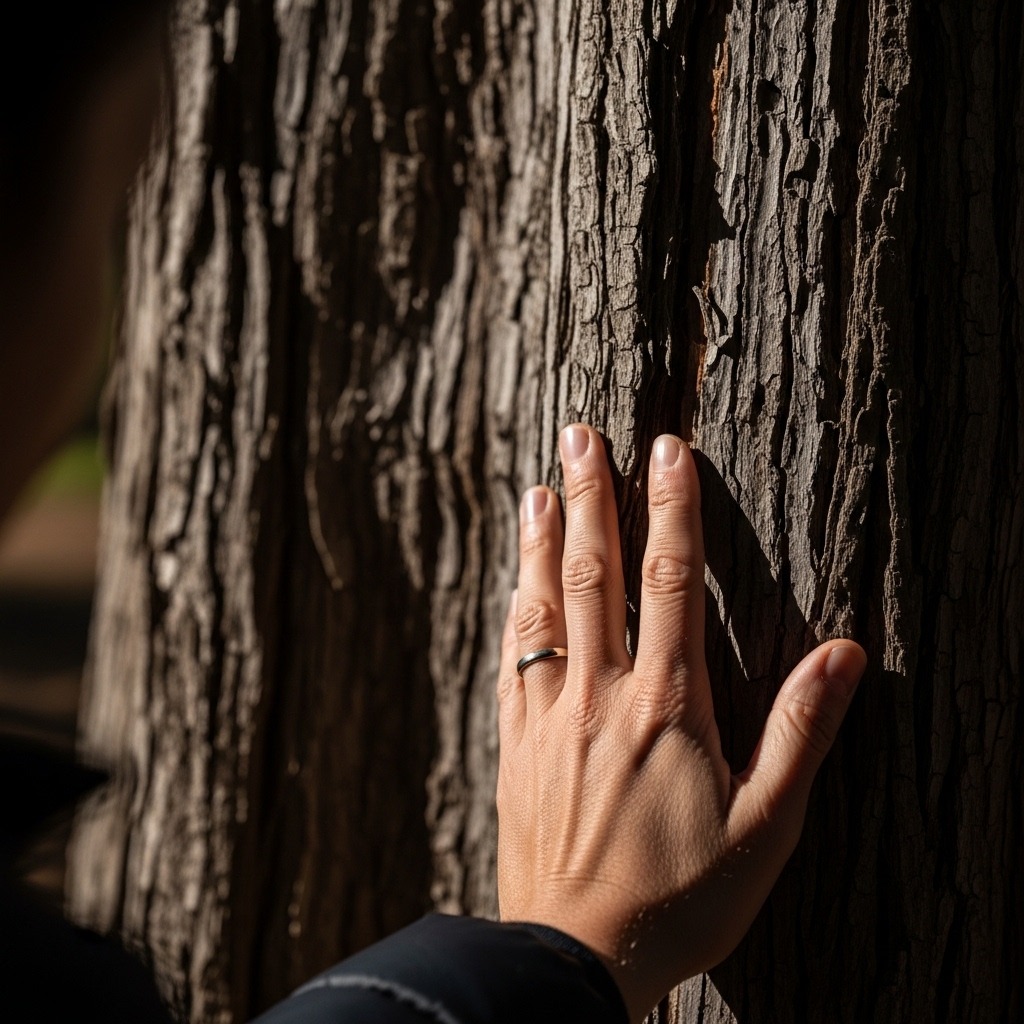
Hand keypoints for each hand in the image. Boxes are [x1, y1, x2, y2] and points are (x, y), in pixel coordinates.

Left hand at [496, 424, 865, 1021]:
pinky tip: (517, 580)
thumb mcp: (767, 828)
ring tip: (541, 485)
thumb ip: (803, 734)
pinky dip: (517, 607)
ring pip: (545, 606)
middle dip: (594, 497)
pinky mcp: (516, 742)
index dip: (669, 508)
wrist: (576, 955)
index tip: (665, 449)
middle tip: (582, 433)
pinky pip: (514, 656)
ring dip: (544, 540)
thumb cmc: (681, 897)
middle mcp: (601, 693)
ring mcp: (551, 715)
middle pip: (595, 573)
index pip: (667, 581)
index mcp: (667, 704)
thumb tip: (845, 654)